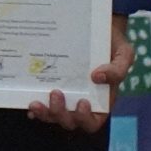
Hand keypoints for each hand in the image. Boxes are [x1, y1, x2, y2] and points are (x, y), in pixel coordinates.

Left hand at [27, 16, 133, 133]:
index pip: (93, 121)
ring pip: (52, 116)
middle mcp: (80, 102)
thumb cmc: (112, 45)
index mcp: (100, 101)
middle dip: (60, 114)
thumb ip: (118, 69)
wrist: (95, 29)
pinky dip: (34, 108)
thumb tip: (97, 77)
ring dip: (44, 114)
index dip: (85, 118)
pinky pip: (40, 103)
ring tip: (35, 103)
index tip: (82, 102)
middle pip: (69, 121)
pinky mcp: (49, 87)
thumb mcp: (123, 54)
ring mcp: (64, 96)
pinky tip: (27, 101)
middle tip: (55, 93)